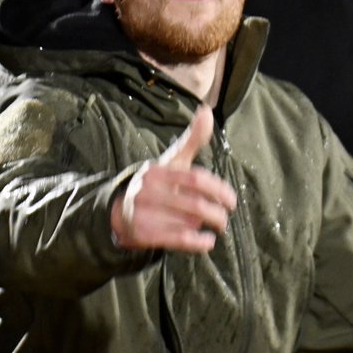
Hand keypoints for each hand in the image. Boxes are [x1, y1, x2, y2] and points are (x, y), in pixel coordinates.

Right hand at [110, 107, 237, 252]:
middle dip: (216, 214)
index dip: (218, 190)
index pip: (195, 179)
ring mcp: (143, 212)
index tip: (231, 200)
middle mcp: (148, 189)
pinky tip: (207, 241)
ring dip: (203, 226)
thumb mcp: (173, 161)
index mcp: (158, 170)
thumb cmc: (159, 183)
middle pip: (194, 204)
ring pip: (187, 223)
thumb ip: (192, 139)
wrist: (122, 210)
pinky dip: (197, 243)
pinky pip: (177, 240)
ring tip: (212, 227)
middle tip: (225, 218)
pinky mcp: (142, 233)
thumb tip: (207, 110)